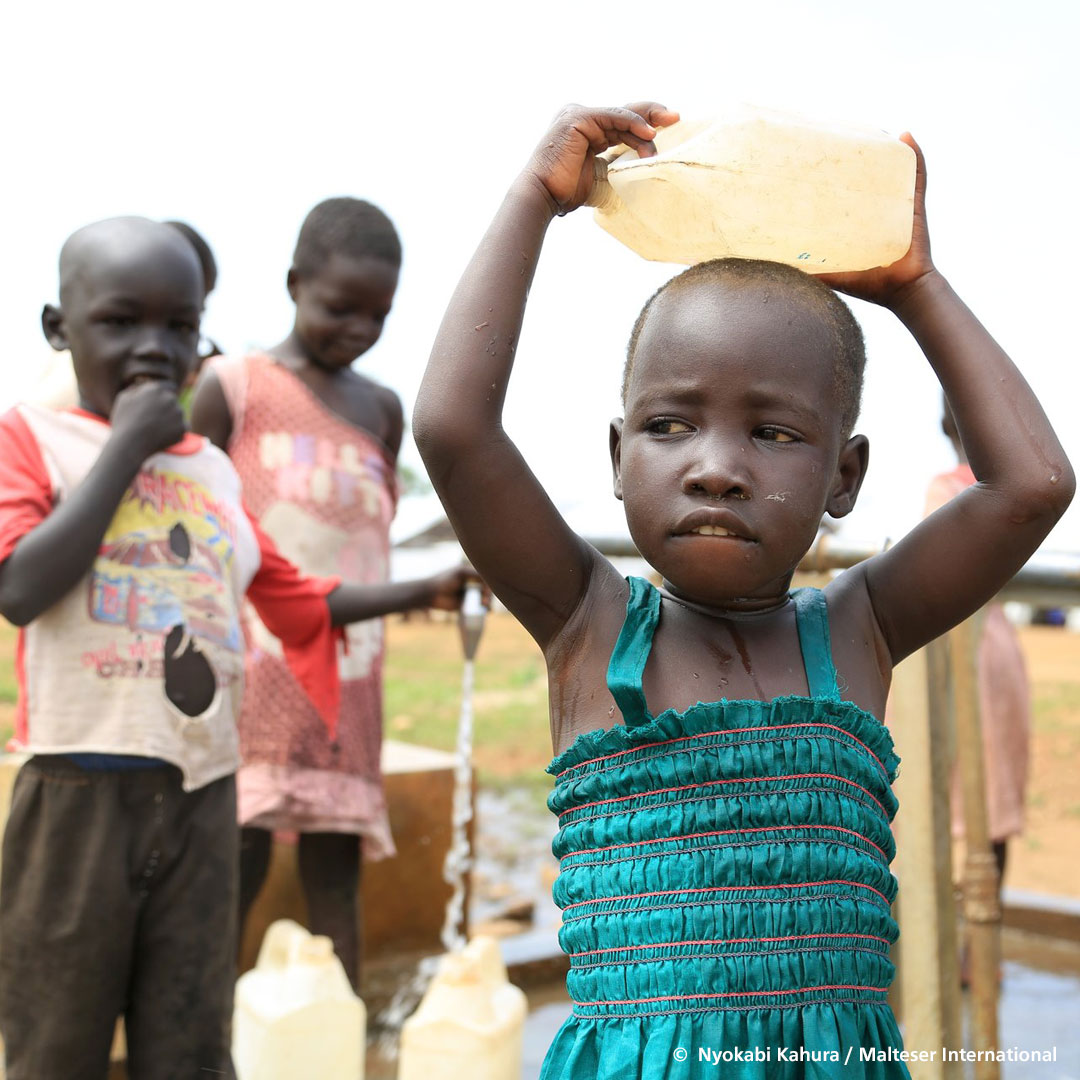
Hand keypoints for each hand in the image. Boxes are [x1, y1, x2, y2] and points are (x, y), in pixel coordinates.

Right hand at [108, 379, 187, 463]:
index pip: (170, 386)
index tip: (161, 403)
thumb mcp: (124, 398)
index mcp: (156, 389)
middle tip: (154, 420)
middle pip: (173, 401)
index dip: (166, 394)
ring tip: (155, 430)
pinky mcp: (183, 428)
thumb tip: (143, 383)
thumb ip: (136, 388)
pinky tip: (162, 437)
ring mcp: (178, 413)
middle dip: (167, 408)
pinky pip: (182, 429)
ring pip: (178, 415)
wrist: (130, 444)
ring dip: (172, 420)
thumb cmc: (124, 421)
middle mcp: (170, 398)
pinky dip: (175, 433)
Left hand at [425, 565, 487, 611]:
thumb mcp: (461, 573)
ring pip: (484, 599)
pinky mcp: (465, 605)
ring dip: (487, 602)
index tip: (485, 591)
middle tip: (484, 602)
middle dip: (489, 595)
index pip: (486, 578)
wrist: (431, 594)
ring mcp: (468, 595)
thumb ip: (476, 573)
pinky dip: (483, 610)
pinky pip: (477, 608)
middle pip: (487, 589)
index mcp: (470, 573)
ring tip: (484, 607)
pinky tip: (486, 611)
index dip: (489, 584)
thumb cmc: (444, 580)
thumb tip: (490, 577)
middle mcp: (471, 584)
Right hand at [524, 102, 679, 214]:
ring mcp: (578, 115)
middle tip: (675, 118)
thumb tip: (639, 168)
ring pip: (621, 115)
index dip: (643, 125)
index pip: (621, 123)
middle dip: (651, 114)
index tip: (666, 130)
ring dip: (644, 125)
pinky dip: (631, 123)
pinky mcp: (578, 118)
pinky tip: (648, 132)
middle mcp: (581, 118)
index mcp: (586, 130)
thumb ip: (615, 164)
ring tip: (663, 131)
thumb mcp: (598, 175)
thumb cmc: (565, 192)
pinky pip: (612, 116)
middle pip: (624, 114)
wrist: (543, 195)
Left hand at [817, 133, 936, 307]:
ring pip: (892, 170)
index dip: (833, 177)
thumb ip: (810, 273)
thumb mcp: (833, 276)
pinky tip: (904, 137)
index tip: (815, 159)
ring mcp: (899, 205)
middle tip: (838, 137)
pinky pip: (918, 175)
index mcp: (860, 221)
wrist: (905, 292)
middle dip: (857, 156)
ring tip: (869, 131)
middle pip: (867, 176)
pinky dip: (915, 155)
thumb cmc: (869, 285)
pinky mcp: (914, 205)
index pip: (846, 192)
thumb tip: (775, 269)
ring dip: (883, 149)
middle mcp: (879, 209)